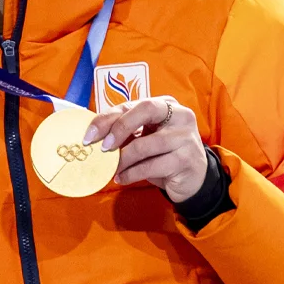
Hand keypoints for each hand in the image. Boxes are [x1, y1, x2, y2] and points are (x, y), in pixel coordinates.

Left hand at [83, 96, 207, 202]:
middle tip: (103, 147)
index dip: (107, 118)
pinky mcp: (187, 160)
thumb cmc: (163, 153)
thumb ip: (126, 130)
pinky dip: (131, 174)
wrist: (194, 179)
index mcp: (166, 104)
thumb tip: (93, 134)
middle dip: (118, 128)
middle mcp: (180, 115)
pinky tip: (121, 178)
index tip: (89, 135)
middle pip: (145, 110)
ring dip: (122, 159)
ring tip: (111, 169)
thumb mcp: (146, 136)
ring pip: (145, 144)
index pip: (132, 104)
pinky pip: (150, 166)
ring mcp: (186, 137)